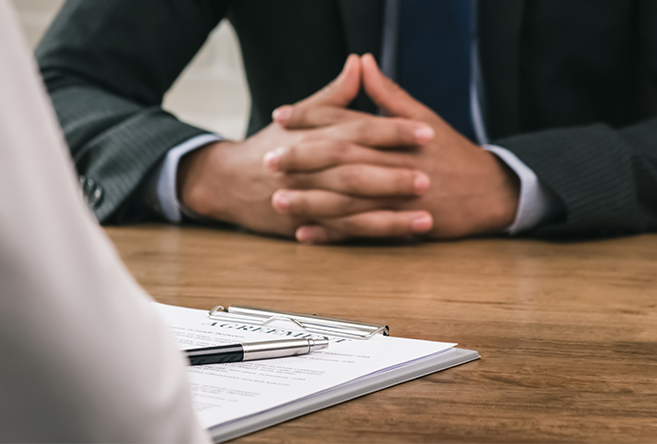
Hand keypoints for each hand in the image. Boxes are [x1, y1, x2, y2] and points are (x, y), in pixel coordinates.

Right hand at [177, 55, 433, 238]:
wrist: (228, 182)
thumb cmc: (272, 145)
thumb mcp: (301, 117)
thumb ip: (334, 94)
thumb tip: (359, 63)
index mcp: (313, 137)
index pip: (357, 130)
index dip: (392, 130)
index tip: (426, 131)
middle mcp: (309, 169)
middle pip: (354, 171)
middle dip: (392, 176)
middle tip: (428, 177)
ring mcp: (306, 200)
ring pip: (351, 209)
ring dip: (389, 215)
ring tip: (425, 218)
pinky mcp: (305, 224)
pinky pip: (341, 233)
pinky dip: (369, 237)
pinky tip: (400, 238)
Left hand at [270, 54, 519, 241]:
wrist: (490, 191)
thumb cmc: (452, 152)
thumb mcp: (424, 118)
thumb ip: (389, 93)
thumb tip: (362, 61)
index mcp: (395, 134)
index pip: (347, 120)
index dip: (311, 116)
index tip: (280, 116)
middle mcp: (394, 163)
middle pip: (341, 158)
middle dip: (302, 159)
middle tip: (269, 159)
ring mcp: (398, 195)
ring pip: (348, 198)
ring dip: (311, 200)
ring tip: (278, 200)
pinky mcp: (402, 222)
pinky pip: (362, 229)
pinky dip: (333, 233)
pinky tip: (306, 233)